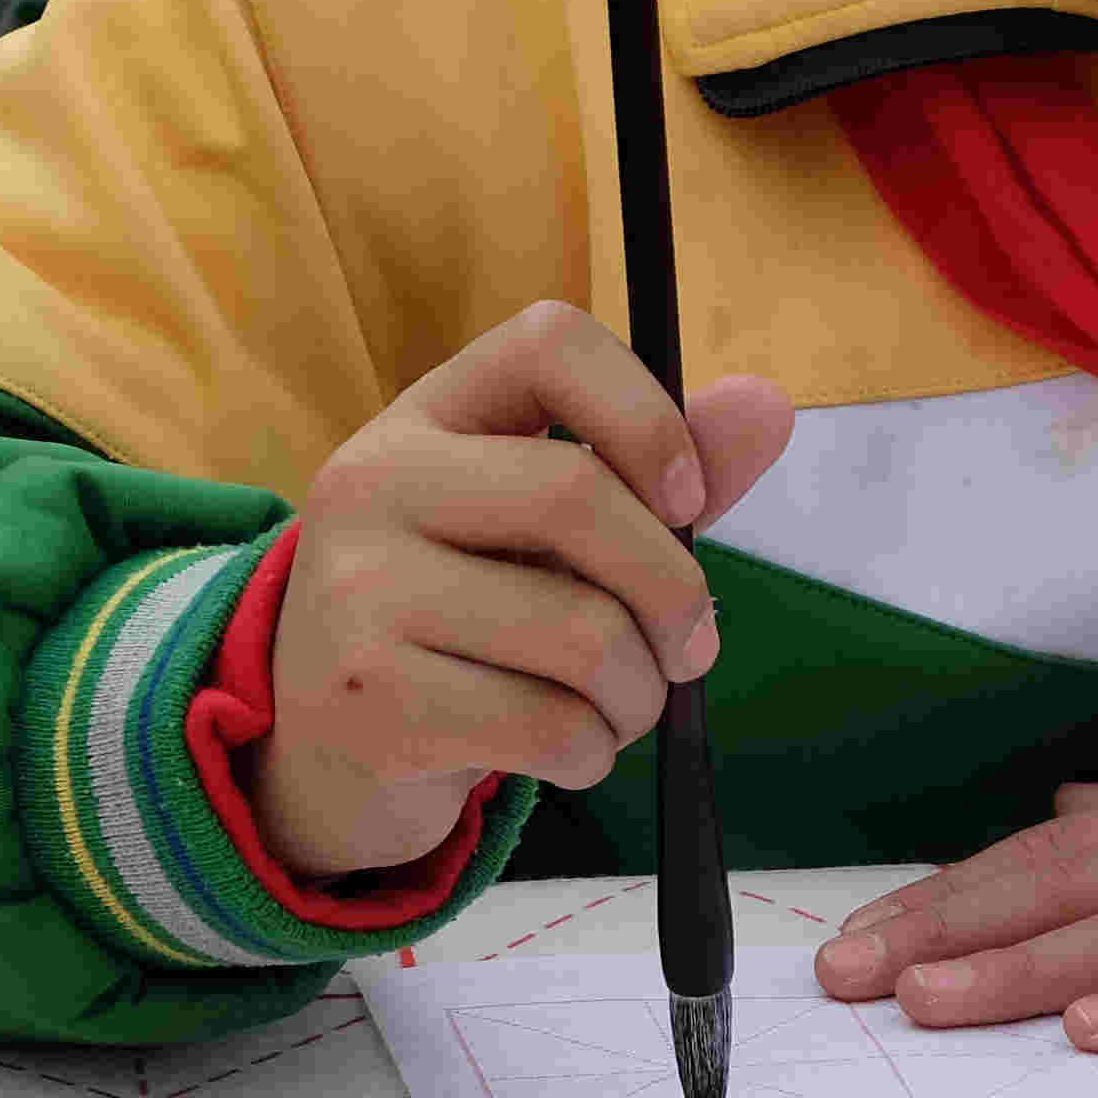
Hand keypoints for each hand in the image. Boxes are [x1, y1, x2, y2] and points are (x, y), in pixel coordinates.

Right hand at [257, 301, 794, 879]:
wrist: (329, 748)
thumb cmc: (462, 618)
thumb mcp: (542, 532)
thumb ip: (652, 472)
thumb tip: (769, 406)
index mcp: (426, 416)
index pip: (549, 343)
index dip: (647, 416)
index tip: (686, 501)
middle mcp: (374, 481)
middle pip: (578, 498)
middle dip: (673, 591)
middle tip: (689, 646)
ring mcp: (357, 592)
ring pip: (581, 634)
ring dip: (639, 695)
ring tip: (618, 707)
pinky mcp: (369, 702)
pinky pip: (548, 727)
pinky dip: (593, 754)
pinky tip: (571, 751)